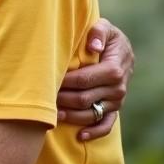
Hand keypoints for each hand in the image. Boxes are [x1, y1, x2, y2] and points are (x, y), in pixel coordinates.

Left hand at [57, 17, 134, 140]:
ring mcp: (116, 101)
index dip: (66, 81)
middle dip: (63, 99)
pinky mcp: (114, 110)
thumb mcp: (104, 27)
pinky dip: (94, 132)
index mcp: (114, 69)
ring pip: (92, 114)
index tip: (49, 80)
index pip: (86, 79)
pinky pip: (106, 125)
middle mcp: (118, 88)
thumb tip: (93, 46)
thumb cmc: (105, 36)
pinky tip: (79, 136)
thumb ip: (98, 32)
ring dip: (72, 116)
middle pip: (85, 98)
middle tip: (43, 98)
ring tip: (52, 115)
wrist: (119, 49)